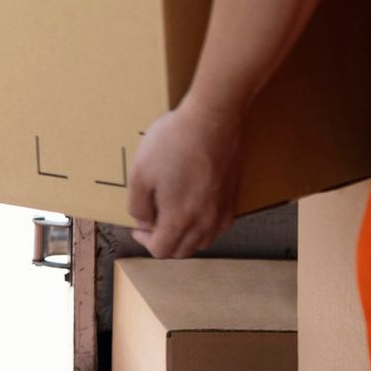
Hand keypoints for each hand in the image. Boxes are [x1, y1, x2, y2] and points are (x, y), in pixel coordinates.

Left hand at [127, 100, 242, 257]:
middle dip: (164, 242)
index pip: (162, 250)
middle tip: (152, 222)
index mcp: (181, 219)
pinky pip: (219, 225)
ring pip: (203, 240)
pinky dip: (204, 226)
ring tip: (172, 215)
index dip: (145, 241)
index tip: (138, 226)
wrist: (211, 120)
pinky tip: (194, 207)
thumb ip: (138, 205)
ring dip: (185, 236)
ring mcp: (223, 210)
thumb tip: (144, 222)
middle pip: (183, 250)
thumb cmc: (173, 143)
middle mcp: (206, 222)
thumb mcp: (140, 173)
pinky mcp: (233, 197)